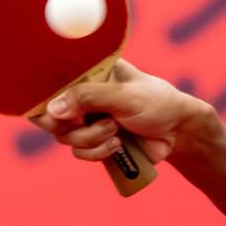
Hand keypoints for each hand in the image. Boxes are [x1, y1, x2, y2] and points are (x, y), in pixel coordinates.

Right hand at [28, 58, 212, 164]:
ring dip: (90, 137)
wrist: (178, 133)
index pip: (51, 82)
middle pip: (49, 115)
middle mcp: (84, 94)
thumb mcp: (123, 96)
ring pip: (65, 137)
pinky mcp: (95, 141)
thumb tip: (52, 110)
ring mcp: (88, 119)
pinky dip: (96, 152)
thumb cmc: (157, 103)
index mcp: (91, 72)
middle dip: (68, 124)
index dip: (47, 100)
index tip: (60, 111)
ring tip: (116, 129)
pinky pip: (79, 153)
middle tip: (85, 121)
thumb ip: (88, 98)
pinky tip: (117, 144)